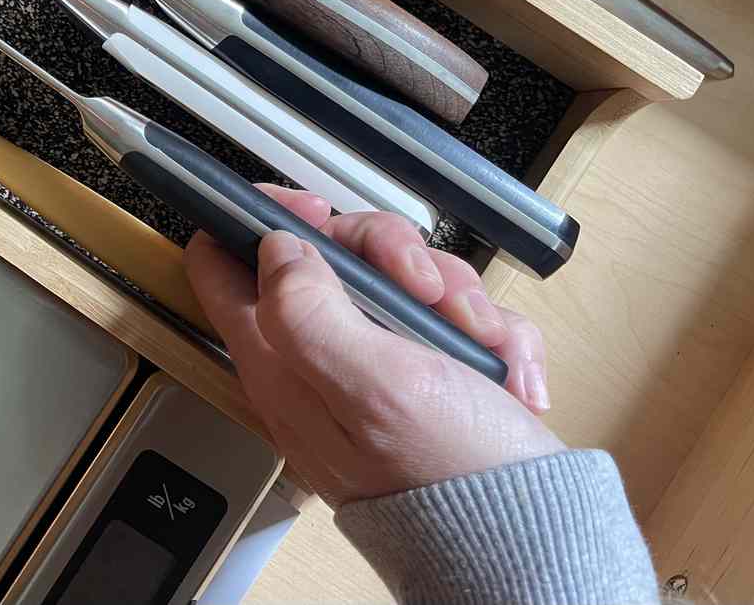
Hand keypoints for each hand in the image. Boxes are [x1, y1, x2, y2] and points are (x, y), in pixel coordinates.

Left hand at [185, 185, 564, 507]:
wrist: (530, 541)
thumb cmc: (447, 477)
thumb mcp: (373, 387)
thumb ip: (309, 314)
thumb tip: (276, 249)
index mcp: (282, 362)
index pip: (223, 267)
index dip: (259, 220)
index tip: (314, 211)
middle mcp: (320, 360)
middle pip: (331, 255)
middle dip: (391, 254)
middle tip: (424, 288)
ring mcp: (377, 366)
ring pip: (402, 279)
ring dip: (455, 297)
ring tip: (477, 344)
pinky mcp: (430, 376)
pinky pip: (453, 318)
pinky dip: (489, 335)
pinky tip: (504, 371)